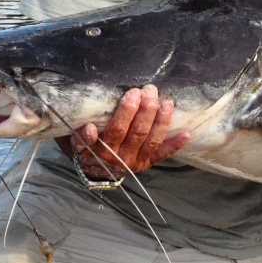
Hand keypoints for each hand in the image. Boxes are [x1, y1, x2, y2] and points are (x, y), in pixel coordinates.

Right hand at [61, 85, 188, 180]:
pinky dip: (174, 145)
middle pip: (133, 132)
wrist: (96, 172)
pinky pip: (162, 154)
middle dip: (141, 110)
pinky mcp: (147, 162)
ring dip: (159, 121)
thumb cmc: (86, 147)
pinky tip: (186, 133)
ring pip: (149, 140)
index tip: (127, 100)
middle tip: (146, 90)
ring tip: (166, 102)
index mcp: (99, 150)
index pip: (112, 132)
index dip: (119, 119)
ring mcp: (135, 160)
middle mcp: (118, 156)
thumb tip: (85, 124)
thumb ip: (77, 134)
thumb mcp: (75, 141)